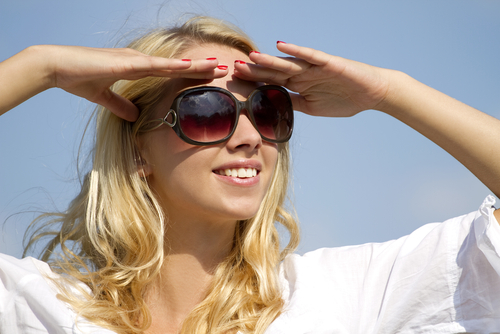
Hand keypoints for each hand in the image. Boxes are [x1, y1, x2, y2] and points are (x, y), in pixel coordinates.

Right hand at [44, 45, 226, 120]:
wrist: (56, 67)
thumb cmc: (78, 78)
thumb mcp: (104, 97)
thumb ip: (120, 104)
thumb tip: (134, 115)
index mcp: (136, 68)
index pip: (171, 73)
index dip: (191, 75)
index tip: (211, 78)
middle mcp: (140, 61)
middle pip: (177, 66)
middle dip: (202, 69)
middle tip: (225, 69)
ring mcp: (134, 60)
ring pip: (172, 64)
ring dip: (195, 65)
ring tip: (217, 65)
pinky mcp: (126, 63)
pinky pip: (155, 66)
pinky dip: (174, 66)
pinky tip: (191, 66)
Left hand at [234, 42, 391, 117]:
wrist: (372, 94)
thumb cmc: (344, 100)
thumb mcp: (312, 107)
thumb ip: (292, 104)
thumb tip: (270, 107)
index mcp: (299, 85)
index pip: (272, 82)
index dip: (254, 82)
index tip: (235, 82)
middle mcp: (303, 74)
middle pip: (275, 71)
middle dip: (255, 70)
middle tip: (234, 67)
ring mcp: (314, 67)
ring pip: (288, 62)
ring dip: (269, 60)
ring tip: (251, 56)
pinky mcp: (328, 62)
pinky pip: (310, 55)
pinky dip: (297, 51)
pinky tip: (282, 45)